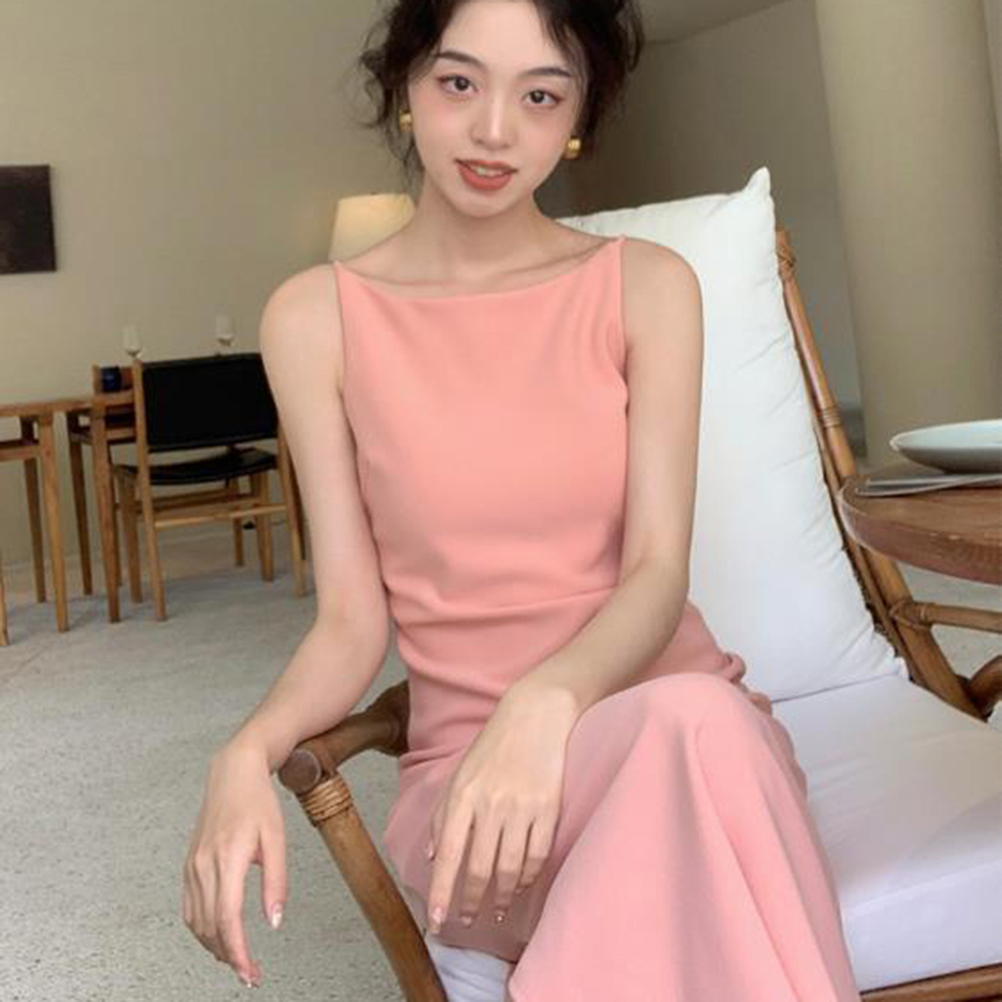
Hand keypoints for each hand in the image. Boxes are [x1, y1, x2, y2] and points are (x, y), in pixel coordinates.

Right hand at [182, 739, 287, 988]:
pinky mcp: (189, 865)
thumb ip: (277, 882)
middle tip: (250, 973)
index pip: (228, 918)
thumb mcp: (278, 839)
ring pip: (197, 922)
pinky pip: (190, 908)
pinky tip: (218, 935)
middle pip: (210, 927)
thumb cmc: (258, 801)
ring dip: (214, 946)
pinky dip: (202, 929)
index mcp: (228, 858)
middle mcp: (204, 864)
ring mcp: (192, 866)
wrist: (233, 773)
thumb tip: (274, 921)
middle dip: (229, 956)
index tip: (249, 972)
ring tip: (237, 958)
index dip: (238, 952)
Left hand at [425, 681, 578, 932]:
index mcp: (463, 796)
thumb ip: (444, 815)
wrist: (536, 715)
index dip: (442, 892)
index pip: (449, 855)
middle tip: (467, 921)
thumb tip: (432, 857)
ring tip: (494, 911)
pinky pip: (536, 855)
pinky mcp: (549, 808)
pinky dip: (527, 878)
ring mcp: (522, 808)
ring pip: (509, 868)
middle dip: (471, 902)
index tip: (438, 922)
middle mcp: (491, 805)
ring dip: (500, 897)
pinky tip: (519, 886)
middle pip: (479, 869)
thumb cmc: (494, 746)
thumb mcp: (459, 773)